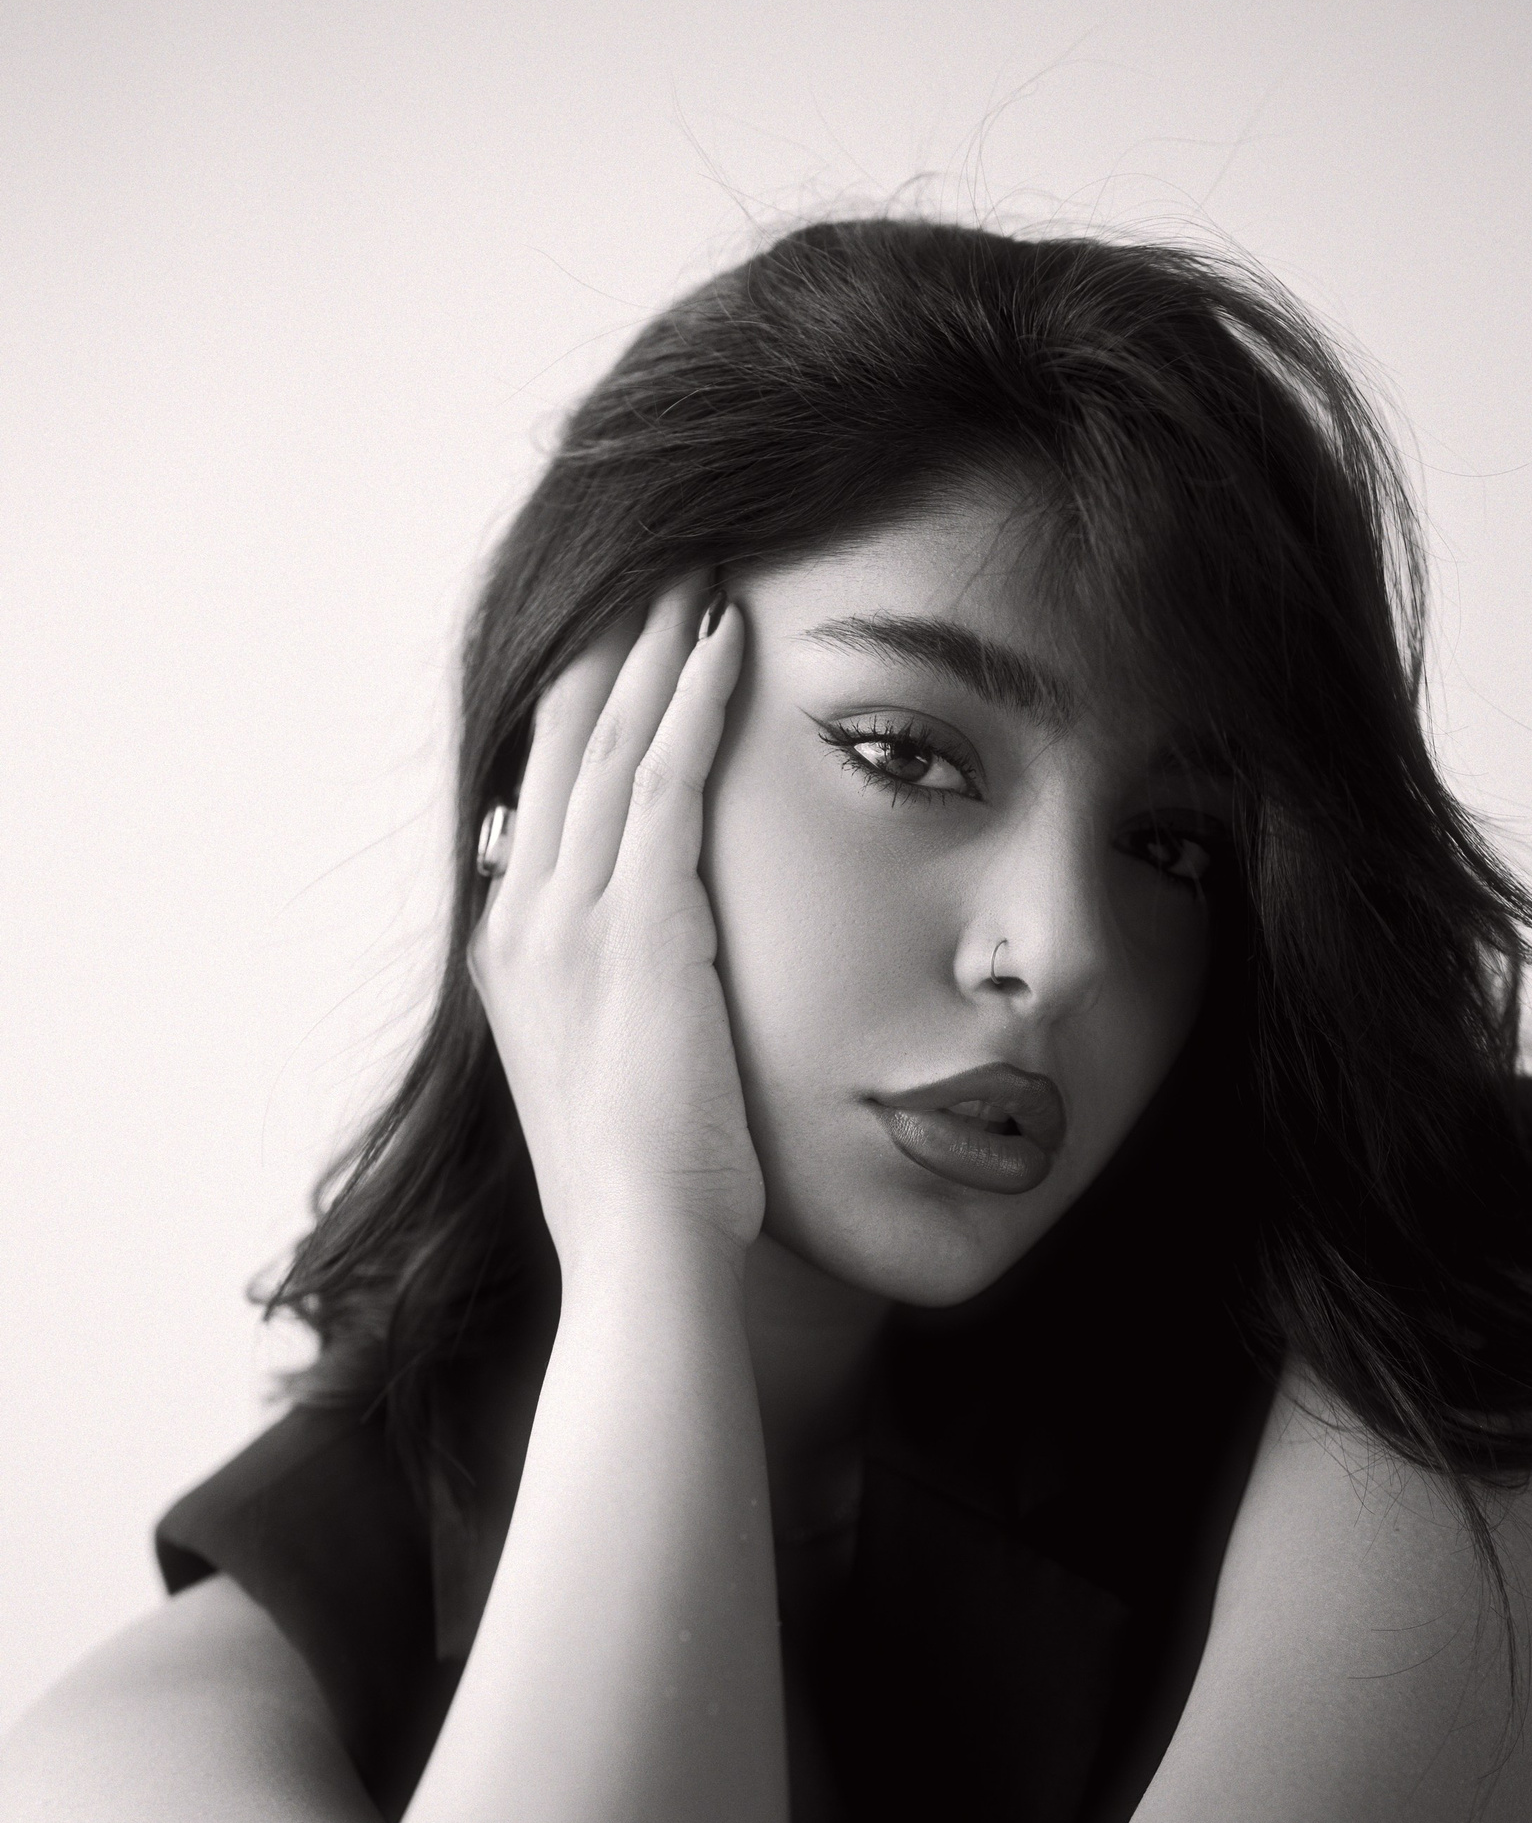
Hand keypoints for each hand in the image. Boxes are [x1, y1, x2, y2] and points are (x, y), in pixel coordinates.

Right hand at [467, 579, 761, 1271]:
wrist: (642, 1251)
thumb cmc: (647, 1196)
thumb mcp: (609, 1081)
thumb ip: (616, 1008)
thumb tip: (654, 977)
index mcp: (511, 957)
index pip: (539, 797)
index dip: (576, 709)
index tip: (616, 644)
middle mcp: (523, 923)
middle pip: (560, 746)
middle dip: (608, 650)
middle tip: (654, 571)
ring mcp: (570, 921)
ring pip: (609, 744)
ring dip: (655, 649)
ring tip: (694, 574)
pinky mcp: (638, 928)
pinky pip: (665, 782)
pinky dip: (694, 703)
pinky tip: (729, 642)